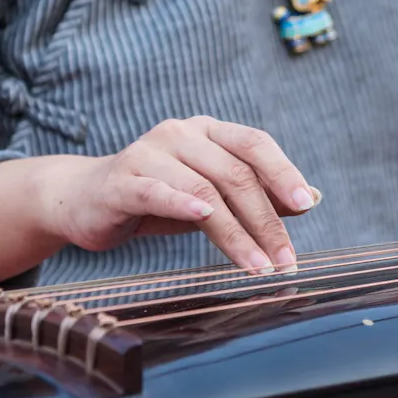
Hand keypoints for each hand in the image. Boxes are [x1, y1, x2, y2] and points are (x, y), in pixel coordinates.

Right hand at [43, 117, 319, 273]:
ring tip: (257, 266)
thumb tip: (313, 199)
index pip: (254, 144)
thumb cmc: (158, 198)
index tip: (306, 205)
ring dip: (235, 232)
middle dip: (265, 220)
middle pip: (234, 173)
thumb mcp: (213, 196)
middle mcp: (180, 133)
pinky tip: (204, 216)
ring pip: (203, 189)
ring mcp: (148, 153)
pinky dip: (182, 201)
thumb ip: (258, 195)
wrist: (84, 200)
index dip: (283, 172)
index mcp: (208, 131)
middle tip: (285, 259)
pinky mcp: (121, 180)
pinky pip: (156, 189)